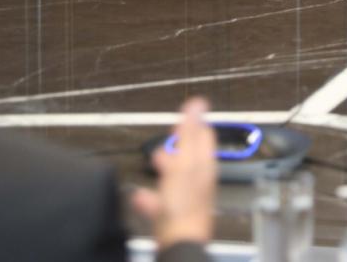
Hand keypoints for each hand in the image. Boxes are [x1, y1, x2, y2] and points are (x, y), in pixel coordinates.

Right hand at [133, 98, 216, 248]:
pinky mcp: (174, 214)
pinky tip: (141, 196)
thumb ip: (189, 134)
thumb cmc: (183, 205)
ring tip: (155, 161)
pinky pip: (162, 200)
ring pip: (176, 176)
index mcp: (204, 164)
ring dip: (165, 167)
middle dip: (178, 144)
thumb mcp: (184, 162)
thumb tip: (198, 103)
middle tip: (169, 135)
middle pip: (190, 154)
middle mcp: (199, 180)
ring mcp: (187, 197)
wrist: (178, 243)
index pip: (205, 135)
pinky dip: (151, 195)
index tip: (183, 114)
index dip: (194, 122)